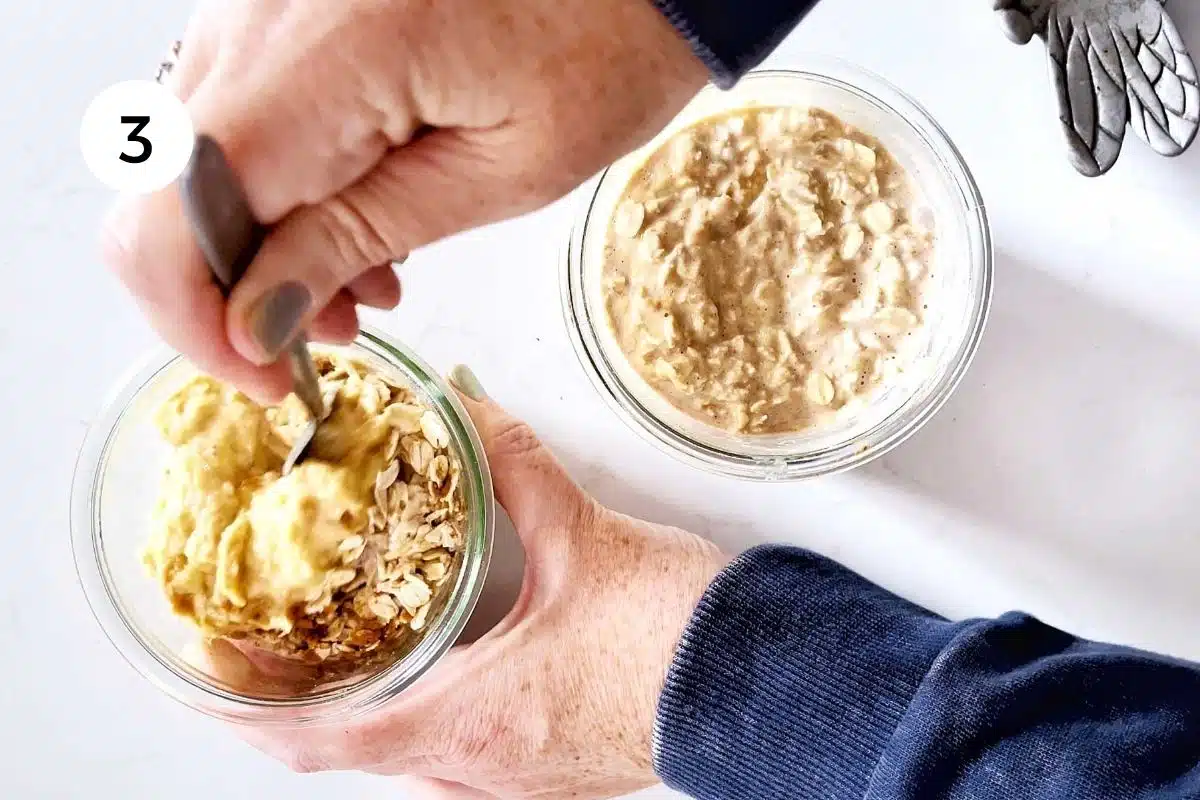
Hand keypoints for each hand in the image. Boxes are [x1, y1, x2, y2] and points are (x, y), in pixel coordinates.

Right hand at [103, 0, 706, 401]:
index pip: (176, 212)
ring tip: (370, 275)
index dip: (197, 319)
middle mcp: (263, 18)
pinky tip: (360, 212)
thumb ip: (357, 239)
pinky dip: (282, 187)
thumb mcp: (501, 172)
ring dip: (262, 243)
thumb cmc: (606, 41)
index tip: (267, 376)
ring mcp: (265, 6)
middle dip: (236, 290)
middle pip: (168, 191)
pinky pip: (241, 118)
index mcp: (322, 58)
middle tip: (333, 331)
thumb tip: (256, 321)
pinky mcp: (287, 13)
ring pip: (197, 160)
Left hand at [201, 366, 725, 797]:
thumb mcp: (583, 532)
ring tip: (338, 661)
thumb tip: (465, 403)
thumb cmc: (675, 631)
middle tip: (262, 652)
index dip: (243, 712)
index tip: (204, 676)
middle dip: (296, 707)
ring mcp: (520, 782)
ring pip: (409, 764)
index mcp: (469, 717)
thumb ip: (509, 460)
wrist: (765, 682)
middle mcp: (484, 766)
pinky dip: (425, 724)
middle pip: (353, 755)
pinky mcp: (555, 775)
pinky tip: (441, 678)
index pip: (318, 740)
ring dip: (363, 718)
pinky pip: (462, 763)